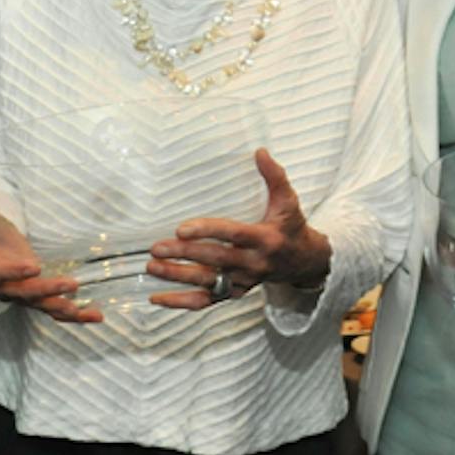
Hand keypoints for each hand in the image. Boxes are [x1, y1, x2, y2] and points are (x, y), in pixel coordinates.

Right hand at [0, 193, 101, 322]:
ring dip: (62, 308)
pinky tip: (95, 314)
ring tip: (81, 308)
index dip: (13, 271)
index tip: (33, 266)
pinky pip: (54, 309)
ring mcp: (20, 295)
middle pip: (23, 293)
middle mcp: (1, 288)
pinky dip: (76, 315)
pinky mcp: (36, 298)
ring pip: (41, 305)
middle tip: (70, 284)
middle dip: (47, 291)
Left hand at [145, 149, 330, 308]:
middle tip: (156, 247)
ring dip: (177, 277)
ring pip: (207, 283)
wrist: (303, 263)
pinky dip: (180, 302)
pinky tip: (156, 297)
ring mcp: (242, 281)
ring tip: (152, 266)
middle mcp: (253, 263)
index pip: (233, 235)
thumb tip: (259, 151)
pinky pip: (205, 302)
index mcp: (265, 239)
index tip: (181, 229)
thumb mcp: (288, 202)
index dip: (208, 231)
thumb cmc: (290, 227)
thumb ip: (275, 177)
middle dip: (184, 255)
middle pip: (215, 260)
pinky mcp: (234, 293)